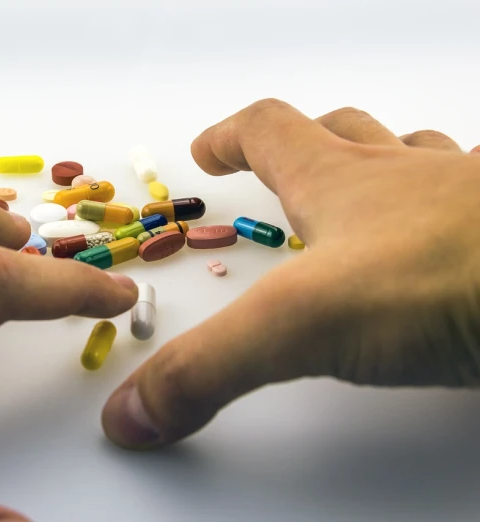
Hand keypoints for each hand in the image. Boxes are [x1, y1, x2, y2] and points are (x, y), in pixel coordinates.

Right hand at [102, 100, 479, 448]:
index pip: (268, 131)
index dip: (228, 137)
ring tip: (368, 195)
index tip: (203, 149)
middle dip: (303, 145)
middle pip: (345, 135)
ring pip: (421, 160)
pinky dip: (457, 215)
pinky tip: (455, 250)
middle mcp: (407, 177)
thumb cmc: (444, 275)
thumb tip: (128, 415)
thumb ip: (207, 370)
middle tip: (276, 168)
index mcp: (341, 181)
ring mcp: (472, 200)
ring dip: (386, 167)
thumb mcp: (298, 326)